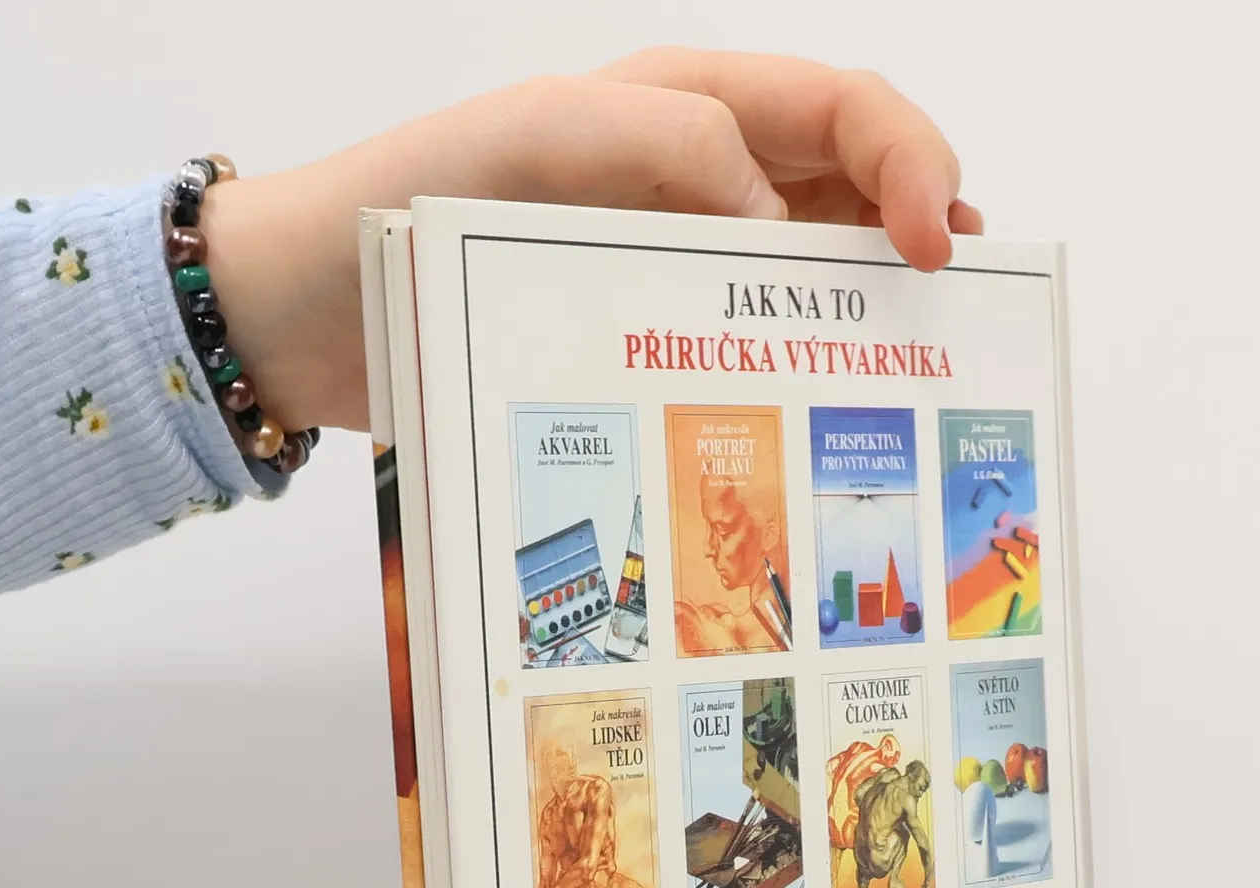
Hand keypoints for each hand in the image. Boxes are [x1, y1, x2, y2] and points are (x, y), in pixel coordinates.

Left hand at [201, 50, 980, 431]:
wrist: (310, 307)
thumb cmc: (410, 200)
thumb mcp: (538, 143)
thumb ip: (664, 148)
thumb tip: (771, 222)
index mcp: (688, 109)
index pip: (843, 110)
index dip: (910, 162)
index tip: (933, 245)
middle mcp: (700, 182)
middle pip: (854, 191)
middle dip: (921, 234)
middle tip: (949, 310)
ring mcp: (677, 263)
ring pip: (815, 273)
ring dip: (872, 312)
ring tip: (918, 363)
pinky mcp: (647, 338)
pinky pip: (746, 341)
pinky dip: (797, 368)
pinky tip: (822, 407)